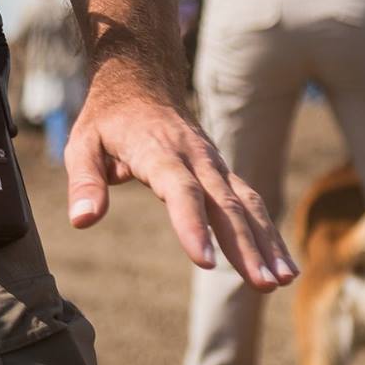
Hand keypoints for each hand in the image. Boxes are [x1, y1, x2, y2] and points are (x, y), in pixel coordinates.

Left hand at [64, 87, 296, 292]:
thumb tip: (82, 220)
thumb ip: (84, 182)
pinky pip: (251, 202)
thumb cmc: (108, 119)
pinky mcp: (223, 171)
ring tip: (282, 280)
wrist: (141, 80)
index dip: (192, 225)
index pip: (180, 190)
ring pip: (246, 202)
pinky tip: (283, 266)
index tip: (205, 262)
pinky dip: (269, 233)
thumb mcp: (81, 143)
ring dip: (266, 242)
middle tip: (262, 284)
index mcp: (157, 150)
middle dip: (245, 245)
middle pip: (223, 202)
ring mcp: (214, 162)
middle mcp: (194, 156)